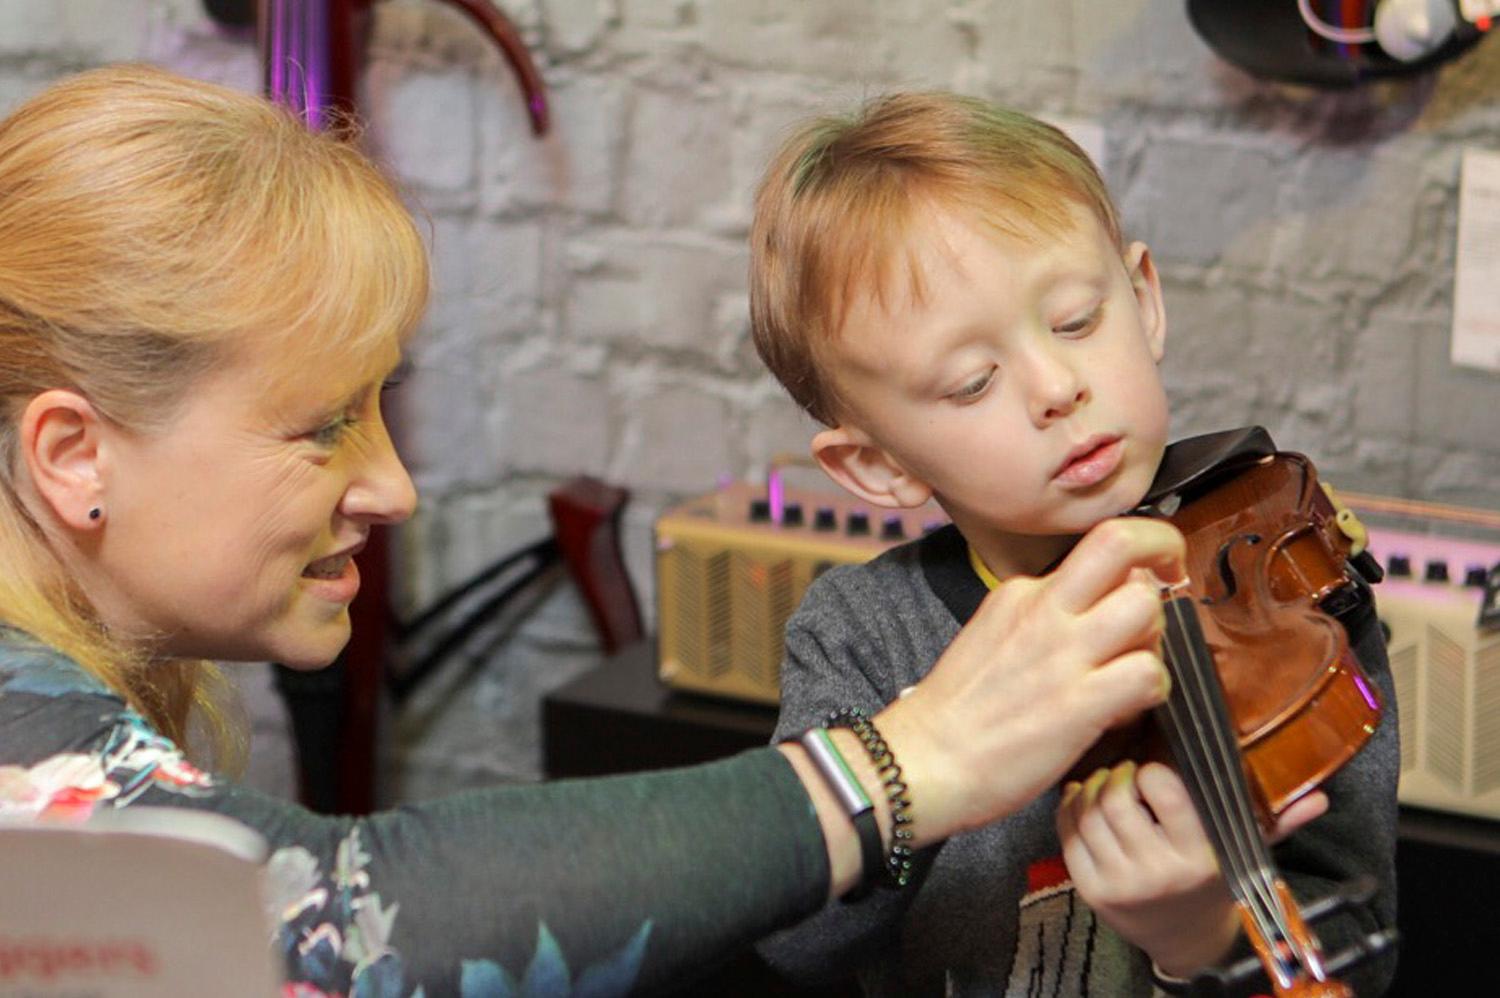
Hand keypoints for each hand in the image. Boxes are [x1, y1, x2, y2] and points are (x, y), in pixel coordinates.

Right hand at [877, 517, 1186, 844]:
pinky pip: (1149, 674)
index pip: (1095, 548)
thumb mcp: (994, 635)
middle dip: (1164, 555)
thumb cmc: (958, 712)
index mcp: (1021, 592)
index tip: (1154, 571)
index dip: (1136, 556)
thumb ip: (1044, 617)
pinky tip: (1128, 709)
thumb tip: (1100, 611)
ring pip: (1145, 605)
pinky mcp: (1079, 702)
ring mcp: (1062, 653)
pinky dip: (1154, 691)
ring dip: (1158, 636)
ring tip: (1139, 666)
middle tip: (1172, 589)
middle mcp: (1043, 608)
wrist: (921, 760)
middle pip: (1122, 543)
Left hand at [1056, 760, 1328, 976]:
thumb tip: (1318, 795)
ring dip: (1091, 788)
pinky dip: (1070, 810)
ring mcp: (1120, 883)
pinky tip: (1085, 802)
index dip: (1153, 769)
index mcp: (1198, 854)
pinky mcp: (1091, 890)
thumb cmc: (1213, 881)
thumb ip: (1278, 821)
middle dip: (1116, 775)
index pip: (1163, 788)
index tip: (1155, 769)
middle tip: (1125, 773)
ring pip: (1087, 813)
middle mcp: (1158, 870)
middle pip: (1116, 797)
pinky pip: (1068, 835)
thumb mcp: (1246, 852)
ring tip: (1107, 784)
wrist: (1186, 940)